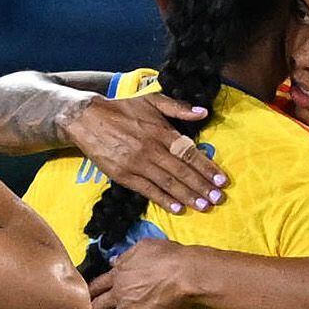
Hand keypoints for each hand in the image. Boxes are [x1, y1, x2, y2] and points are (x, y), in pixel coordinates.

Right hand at [75, 91, 226, 213]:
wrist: (86, 119)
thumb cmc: (122, 108)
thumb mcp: (151, 100)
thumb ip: (178, 107)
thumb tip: (203, 112)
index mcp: (161, 131)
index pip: (189, 152)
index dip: (207, 167)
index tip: (222, 180)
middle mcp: (151, 148)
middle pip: (182, 171)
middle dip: (202, 186)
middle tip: (218, 199)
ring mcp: (137, 163)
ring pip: (167, 182)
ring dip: (187, 196)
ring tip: (203, 206)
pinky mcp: (123, 175)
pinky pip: (147, 190)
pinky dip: (163, 200)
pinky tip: (177, 208)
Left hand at [84, 235, 206, 308]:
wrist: (185, 274)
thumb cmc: (168, 256)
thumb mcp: (144, 247)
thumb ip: (126, 255)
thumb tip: (113, 260)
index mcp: (119, 274)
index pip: (97, 285)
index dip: (88, 292)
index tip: (81, 298)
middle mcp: (118, 294)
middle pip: (96, 306)